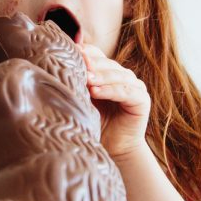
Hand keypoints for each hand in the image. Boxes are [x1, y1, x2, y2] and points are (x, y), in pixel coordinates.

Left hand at [80, 43, 149, 160]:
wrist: (113, 150)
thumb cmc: (94, 125)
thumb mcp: (83, 100)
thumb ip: (77, 83)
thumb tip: (58, 66)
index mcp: (108, 72)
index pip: (97, 55)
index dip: (85, 52)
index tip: (71, 51)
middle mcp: (123, 76)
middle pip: (107, 64)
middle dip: (91, 63)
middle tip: (77, 61)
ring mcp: (135, 86)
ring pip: (117, 75)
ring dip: (100, 76)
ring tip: (86, 78)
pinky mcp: (142, 100)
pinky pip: (126, 91)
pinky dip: (110, 90)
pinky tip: (96, 91)